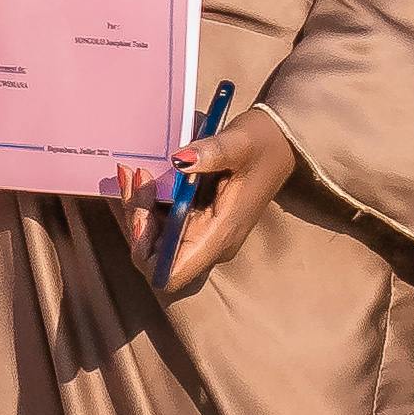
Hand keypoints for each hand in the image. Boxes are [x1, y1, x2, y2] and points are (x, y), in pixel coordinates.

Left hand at [115, 102, 296, 291]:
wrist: (280, 141)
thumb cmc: (262, 144)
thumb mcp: (238, 143)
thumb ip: (210, 153)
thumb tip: (178, 159)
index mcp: (220, 234)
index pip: (172, 273)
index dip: (148, 254)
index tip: (142, 214)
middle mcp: (210, 242)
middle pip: (156, 255)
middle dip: (137, 220)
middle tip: (136, 177)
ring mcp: (203, 233)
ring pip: (155, 240)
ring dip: (139, 209)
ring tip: (133, 171)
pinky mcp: (198, 221)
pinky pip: (164, 224)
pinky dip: (147, 204)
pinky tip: (141, 175)